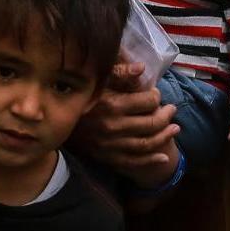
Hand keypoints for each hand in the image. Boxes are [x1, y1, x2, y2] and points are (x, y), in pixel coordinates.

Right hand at [72, 62, 179, 186]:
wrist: (55, 120)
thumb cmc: (79, 95)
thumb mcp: (96, 77)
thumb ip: (120, 72)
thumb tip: (142, 68)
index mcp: (113, 104)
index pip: (148, 101)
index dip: (156, 97)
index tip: (156, 94)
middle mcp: (113, 126)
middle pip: (151, 123)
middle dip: (166, 116)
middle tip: (172, 110)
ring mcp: (111, 145)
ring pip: (146, 144)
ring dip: (164, 137)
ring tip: (175, 129)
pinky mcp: (107, 157)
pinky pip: (133, 162)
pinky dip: (151, 161)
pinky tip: (163, 156)